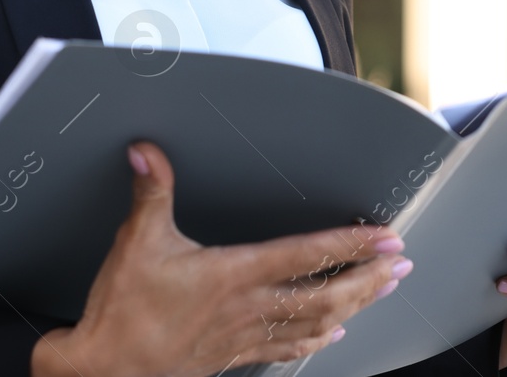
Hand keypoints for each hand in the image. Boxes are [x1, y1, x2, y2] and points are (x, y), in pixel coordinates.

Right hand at [32, 141, 412, 376]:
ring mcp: (244, 335)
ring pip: (314, 322)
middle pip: (325, 294)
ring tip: (382, 292)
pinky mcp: (232, 354)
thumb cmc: (123, 313)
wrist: (106, 371)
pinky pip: (286, 347)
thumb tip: (147, 153)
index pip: (307, 256)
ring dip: (354, 306)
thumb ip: (151, 192)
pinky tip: (332, 334)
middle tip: (400, 265)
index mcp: (234, 274)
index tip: (383, 237)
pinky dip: (316, 338)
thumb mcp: (136, 243)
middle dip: (368, 278)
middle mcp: (248, 307)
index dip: (351, 245)